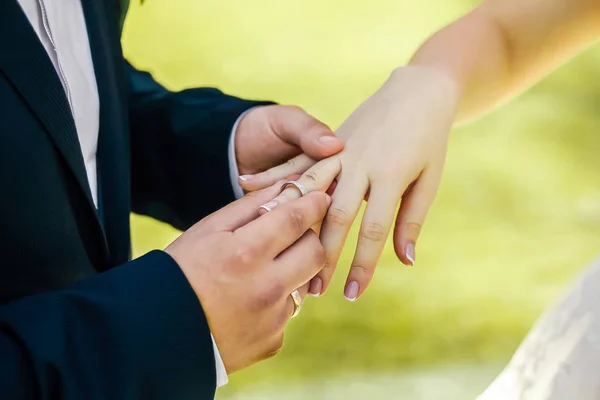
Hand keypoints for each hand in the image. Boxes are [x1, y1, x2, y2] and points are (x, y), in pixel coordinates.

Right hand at [165, 184, 329, 372]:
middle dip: (310, 237)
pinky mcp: (273, 341)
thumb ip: (249, 207)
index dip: (313, 204)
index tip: (320, 197)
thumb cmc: (179, 271)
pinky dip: (277, 302)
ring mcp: (272, 318)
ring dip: (294, 270)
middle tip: (294, 234)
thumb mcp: (207, 231)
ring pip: (306, 283)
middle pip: (315, 252)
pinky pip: (288, 312)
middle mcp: (266, 287)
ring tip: (263, 271)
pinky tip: (250, 302)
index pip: (296, 219)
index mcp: (246, 253)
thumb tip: (286, 187)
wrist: (156, 334)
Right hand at [240, 67, 459, 299]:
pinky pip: (297, 158)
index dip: (362, 264)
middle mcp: (360, 162)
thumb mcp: (428, 180)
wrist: (417, 92)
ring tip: (278, 251)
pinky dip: (273, 174)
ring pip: (310, 189)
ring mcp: (341, 149)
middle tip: (315, 290)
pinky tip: (247, 186)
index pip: (373, 228)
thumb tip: (404, 262)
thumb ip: (411, 220)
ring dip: (294, 222)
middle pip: (336, 215)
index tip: (353, 294)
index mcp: (390, 175)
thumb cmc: (428, 140)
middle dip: (324, 254)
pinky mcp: (328, 140)